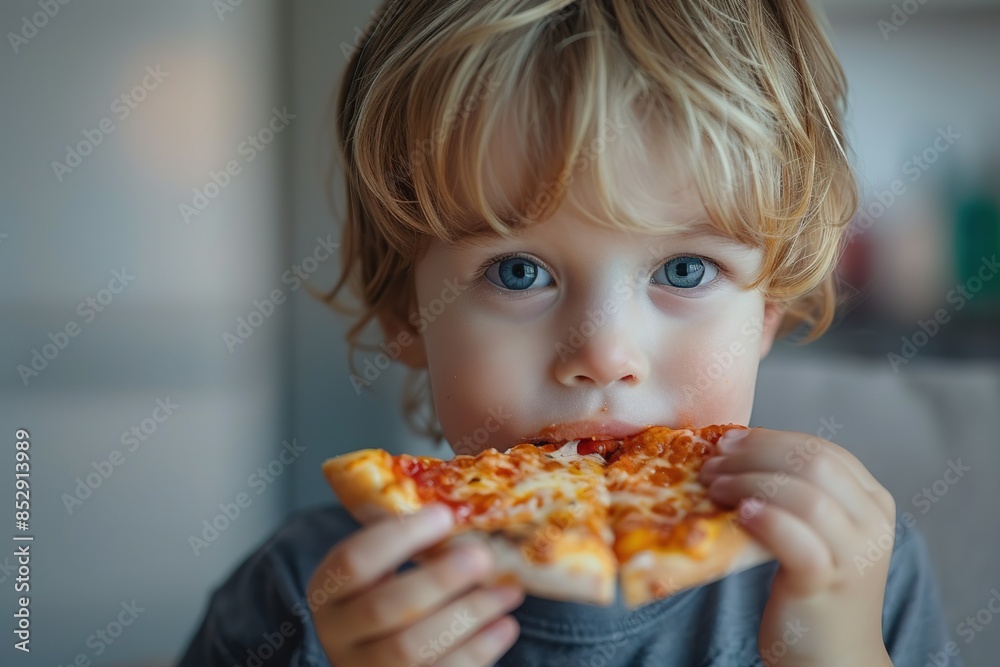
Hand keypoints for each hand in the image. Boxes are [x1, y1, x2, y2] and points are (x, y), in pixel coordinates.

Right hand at [307, 504, 523, 665]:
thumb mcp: (381, 569)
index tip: (445, 515)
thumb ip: (409, 545)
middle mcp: (338, 635)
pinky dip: (479, 649)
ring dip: (468, 614)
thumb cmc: (388, 596)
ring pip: (412, 647)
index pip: (353, 561)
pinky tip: (504, 625)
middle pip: (385, 608)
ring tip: (508, 591)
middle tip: (484, 557)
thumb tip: (465, 510)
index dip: (400, 537)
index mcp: (328, 591)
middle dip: (441, 579)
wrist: (375, 656)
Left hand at [699, 428, 895, 666]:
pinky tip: (739, 516)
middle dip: (755, 454)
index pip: (821, 449)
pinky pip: (797, 538)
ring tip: (713, 488)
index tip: (728, 442)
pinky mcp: (828, 583)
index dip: (770, 439)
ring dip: (748, 482)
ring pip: (805, 495)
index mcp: (872, 501)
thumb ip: (792, 490)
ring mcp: (855, 555)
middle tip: (713, 463)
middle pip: (813, 463)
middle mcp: (872, 523)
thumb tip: (733, 448)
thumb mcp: (812, 529)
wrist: (830, 656)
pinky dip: (765, 518)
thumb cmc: (810, 586)